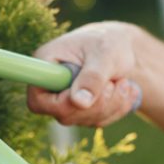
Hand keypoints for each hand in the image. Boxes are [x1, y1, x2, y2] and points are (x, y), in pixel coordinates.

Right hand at [27, 21, 142, 126]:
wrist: (121, 47)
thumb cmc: (109, 42)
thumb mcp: (104, 54)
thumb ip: (92, 77)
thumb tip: (80, 103)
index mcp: (45, 64)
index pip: (37, 100)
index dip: (61, 104)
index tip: (86, 94)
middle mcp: (50, 86)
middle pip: (65, 114)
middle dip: (97, 103)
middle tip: (114, 82)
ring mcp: (65, 101)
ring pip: (85, 119)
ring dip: (112, 104)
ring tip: (123, 81)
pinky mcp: (81, 110)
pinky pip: (99, 121)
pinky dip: (117, 108)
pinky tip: (126, 90)